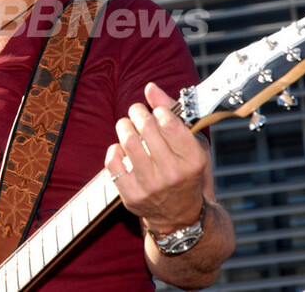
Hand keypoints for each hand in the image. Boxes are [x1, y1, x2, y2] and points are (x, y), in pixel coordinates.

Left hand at [105, 82, 208, 233]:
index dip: (158, 110)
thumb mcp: (191, 144)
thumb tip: (150, 87)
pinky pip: (112, 161)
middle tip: (136, 112)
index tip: (157, 112)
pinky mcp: (130, 195)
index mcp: (192, 160)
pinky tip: (122, 149)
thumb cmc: (186, 173)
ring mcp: (150, 186)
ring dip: (124, 126)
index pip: (168, 122)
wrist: (180, 217)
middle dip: (137, 112)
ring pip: (127, 141)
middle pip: (146, 127)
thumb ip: (173, 113)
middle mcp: (173, 174)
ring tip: (127, 126)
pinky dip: (114, 149)